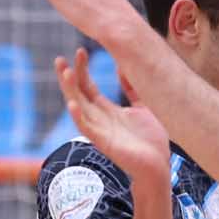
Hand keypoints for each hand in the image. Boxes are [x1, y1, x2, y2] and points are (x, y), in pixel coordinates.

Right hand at [55, 49, 167, 182]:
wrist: (159, 167)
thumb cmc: (151, 141)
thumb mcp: (143, 107)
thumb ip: (132, 89)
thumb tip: (124, 67)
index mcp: (107, 111)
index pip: (88, 86)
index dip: (82, 69)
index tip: (79, 51)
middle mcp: (99, 120)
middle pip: (78, 94)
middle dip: (68, 77)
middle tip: (59, 59)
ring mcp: (100, 131)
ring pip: (78, 108)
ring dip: (70, 91)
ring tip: (64, 73)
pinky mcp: (104, 143)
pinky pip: (87, 129)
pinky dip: (78, 117)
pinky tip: (72, 104)